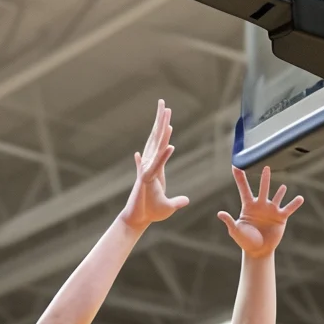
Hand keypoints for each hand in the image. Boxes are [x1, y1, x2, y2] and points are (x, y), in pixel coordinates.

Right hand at [120, 100, 188, 229]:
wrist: (137, 220)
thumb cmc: (150, 213)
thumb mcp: (169, 207)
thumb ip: (177, 202)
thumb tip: (185, 200)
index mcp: (155, 168)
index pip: (161, 146)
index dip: (163, 131)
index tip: (167, 118)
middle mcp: (150, 166)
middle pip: (156, 139)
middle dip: (160, 121)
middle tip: (163, 103)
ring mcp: (148, 171)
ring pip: (157, 147)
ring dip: (162, 130)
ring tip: (167, 114)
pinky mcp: (146, 180)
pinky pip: (158, 166)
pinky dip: (164, 157)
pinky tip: (171, 146)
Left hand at [217, 166, 304, 258]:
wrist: (258, 250)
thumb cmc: (245, 240)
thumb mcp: (235, 231)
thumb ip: (229, 221)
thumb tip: (220, 214)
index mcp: (248, 206)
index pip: (244, 189)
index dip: (240, 178)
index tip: (236, 165)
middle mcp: (260, 205)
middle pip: (263, 189)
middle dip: (264, 178)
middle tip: (266, 167)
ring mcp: (271, 210)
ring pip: (277, 197)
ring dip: (280, 191)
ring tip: (283, 186)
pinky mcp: (280, 217)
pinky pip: (288, 209)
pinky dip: (294, 204)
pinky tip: (300, 198)